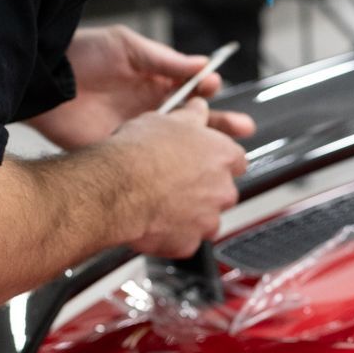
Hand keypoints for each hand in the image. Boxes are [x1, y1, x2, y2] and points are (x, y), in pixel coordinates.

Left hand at [33, 26, 256, 149]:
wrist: (46, 83)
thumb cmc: (82, 55)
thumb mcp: (127, 46)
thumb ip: (164, 59)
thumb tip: (201, 64)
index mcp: (155, 82)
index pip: (193, 90)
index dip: (208, 92)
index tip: (216, 90)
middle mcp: (152, 109)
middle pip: (196, 122)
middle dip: (221, 126)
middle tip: (243, 130)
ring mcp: (141, 133)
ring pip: (181, 146)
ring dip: (205, 150)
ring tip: (229, 153)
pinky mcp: (125, 152)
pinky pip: (155, 164)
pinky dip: (174, 170)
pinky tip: (189, 173)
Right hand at [108, 102, 248, 258]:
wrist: (117, 188)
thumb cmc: (138, 153)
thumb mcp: (165, 119)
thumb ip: (190, 117)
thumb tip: (198, 109)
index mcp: (222, 155)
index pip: (236, 159)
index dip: (218, 160)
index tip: (205, 161)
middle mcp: (223, 189)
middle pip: (223, 191)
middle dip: (205, 189)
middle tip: (176, 182)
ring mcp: (208, 219)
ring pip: (207, 218)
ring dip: (191, 213)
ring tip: (163, 202)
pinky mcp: (190, 243)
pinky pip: (187, 240)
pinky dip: (174, 234)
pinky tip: (155, 220)